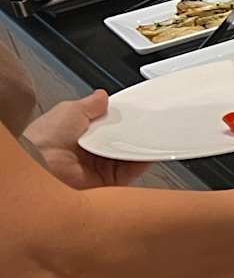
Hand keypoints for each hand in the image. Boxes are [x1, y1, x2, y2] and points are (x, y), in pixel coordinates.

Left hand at [22, 93, 147, 189]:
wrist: (40, 165)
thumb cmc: (44, 139)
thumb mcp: (69, 110)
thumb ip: (89, 105)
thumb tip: (102, 96)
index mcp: (78, 133)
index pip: (107, 125)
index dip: (121, 119)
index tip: (134, 113)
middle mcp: (89, 151)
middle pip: (121, 140)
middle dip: (133, 133)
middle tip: (144, 124)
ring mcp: (99, 166)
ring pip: (128, 156)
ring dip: (139, 147)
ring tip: (149, 136)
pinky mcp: (108, 181)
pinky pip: (131, 171)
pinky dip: (141, 163)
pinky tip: (146, 152)